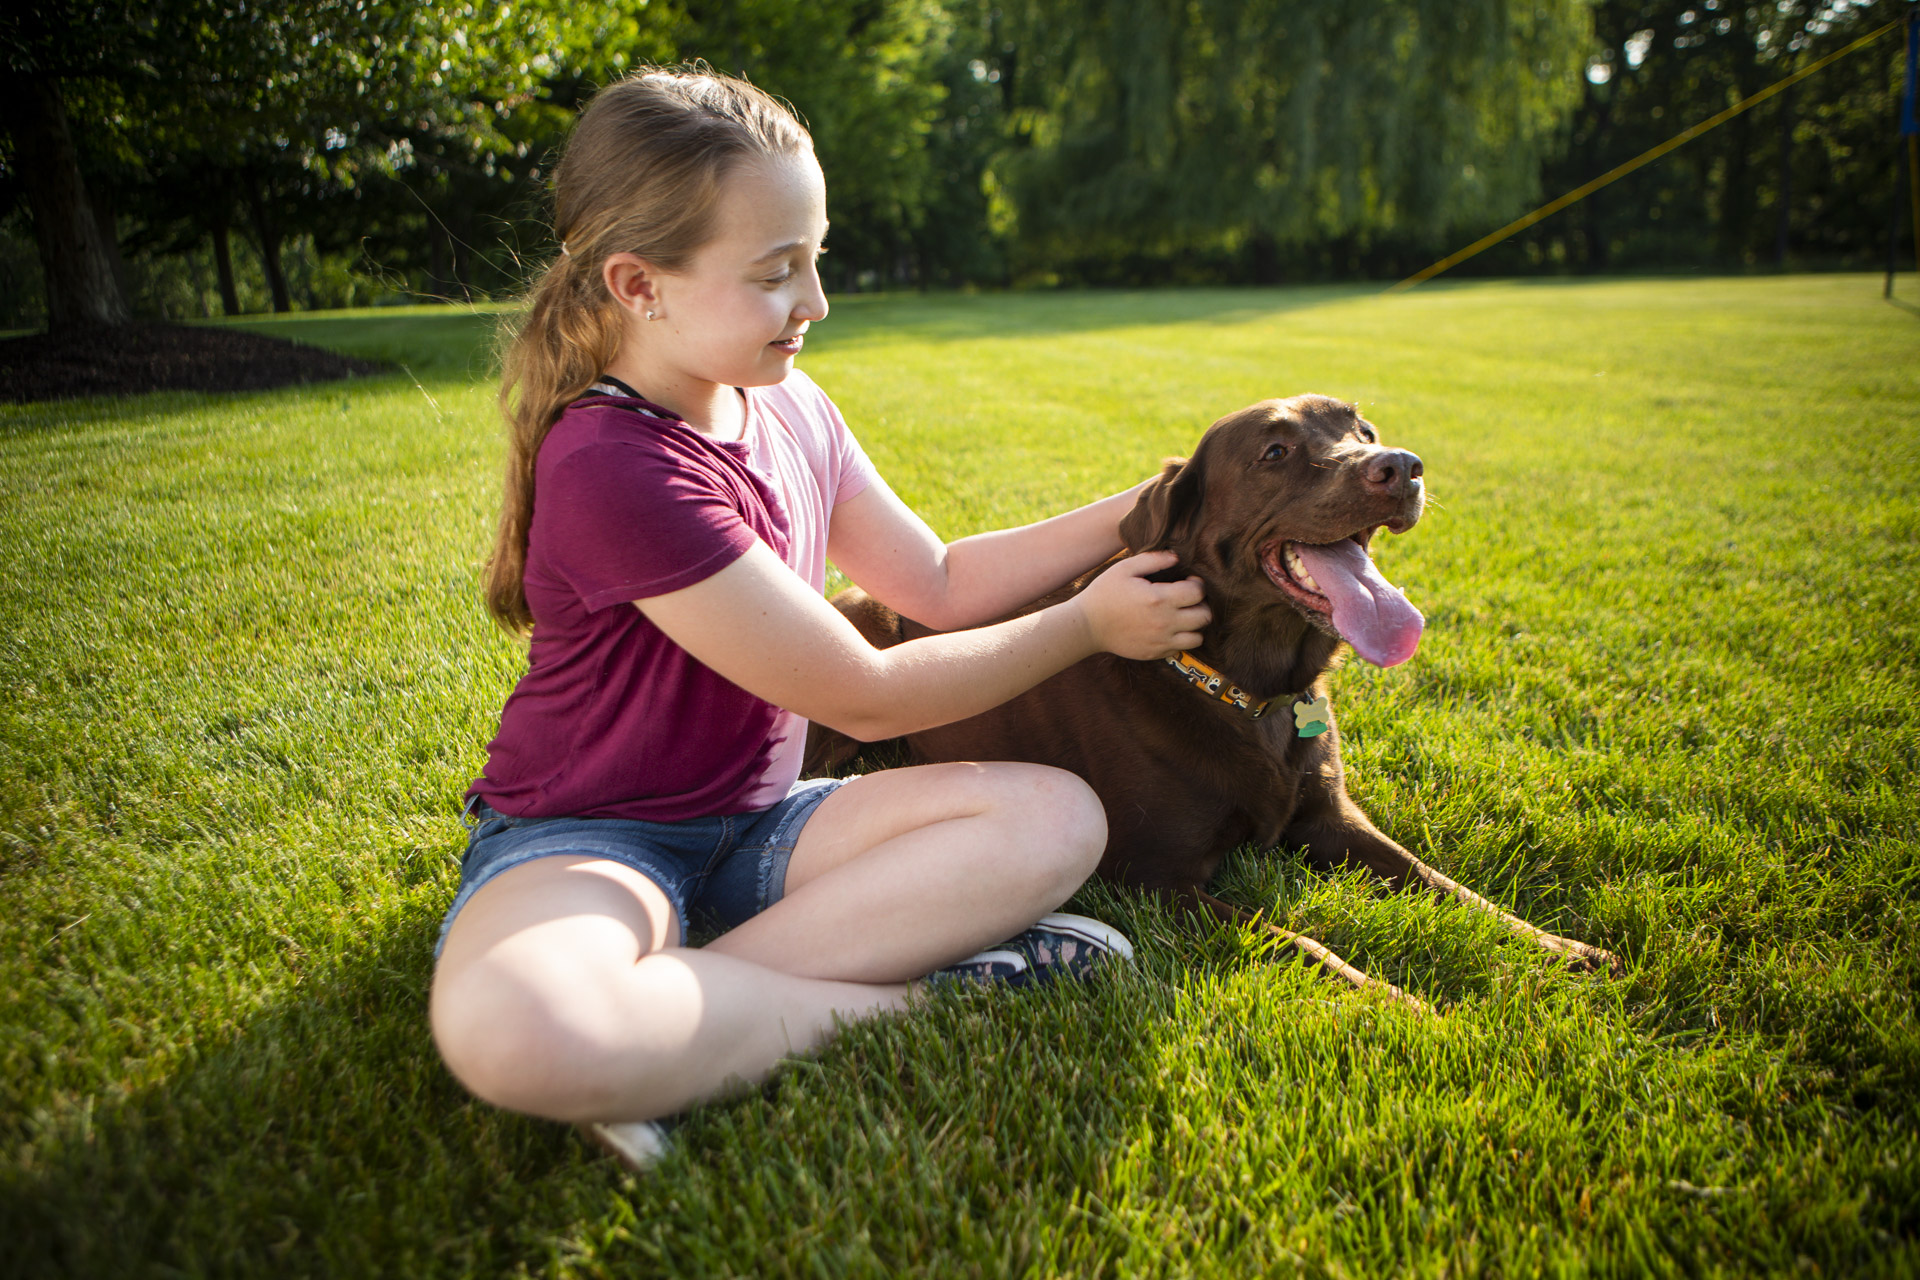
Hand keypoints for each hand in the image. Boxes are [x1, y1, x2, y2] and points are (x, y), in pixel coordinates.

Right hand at [1072, 551, 1208, 659]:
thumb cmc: (1105, 593)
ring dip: (1195, 625)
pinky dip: (1181, 639)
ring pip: (1198, 638)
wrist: (1087, 626)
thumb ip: (1153, 559)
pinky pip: (1181, 649)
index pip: (1198, 592)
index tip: (1189, 580)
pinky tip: (1168, 628)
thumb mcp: (1125, 568)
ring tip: (1183, 615)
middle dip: (1202, 604)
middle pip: (1204, 616)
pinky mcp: (1155, 653)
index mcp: (1159, 599)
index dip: (1198, 583)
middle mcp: (1165, 623)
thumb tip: (1176, 556)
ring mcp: (1161, 641)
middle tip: (1190, 598)